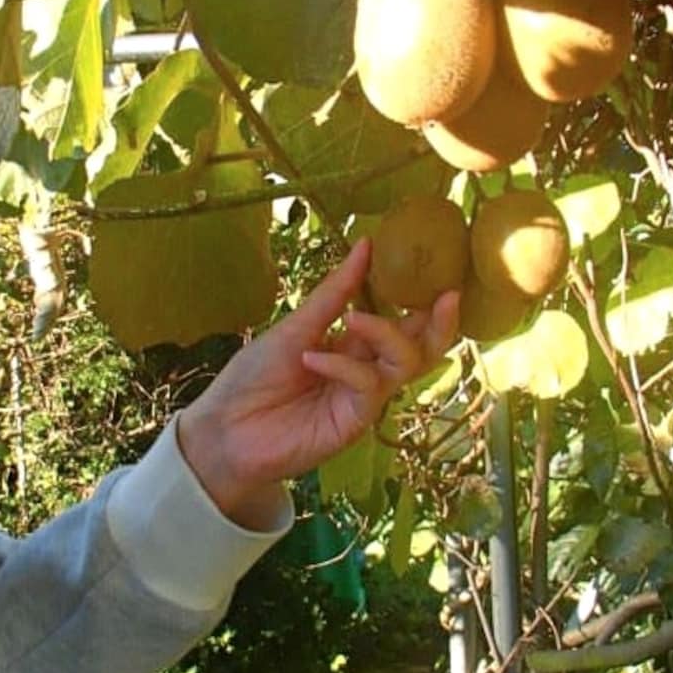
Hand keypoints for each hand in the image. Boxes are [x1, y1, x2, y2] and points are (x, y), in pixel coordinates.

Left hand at [177, 238, 459, 526]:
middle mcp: (366, 371)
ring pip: (404, 364)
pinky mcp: (354, 422)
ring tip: (354, 320)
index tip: (440, 272)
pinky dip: (344, 366)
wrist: (224, 428)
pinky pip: (368, 387)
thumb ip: (334, 292)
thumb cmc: (254, 376)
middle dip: (439, 323)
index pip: (403, 323)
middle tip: (448, 296)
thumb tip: (366, 244)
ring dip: (385, 334)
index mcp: (354, 347)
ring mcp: (363, 399)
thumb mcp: (296, 326)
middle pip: (421, 349)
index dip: (424, 301)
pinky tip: (312, 359)